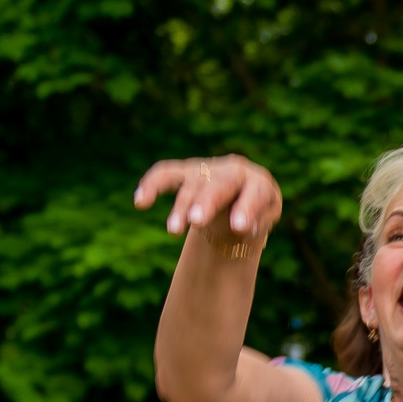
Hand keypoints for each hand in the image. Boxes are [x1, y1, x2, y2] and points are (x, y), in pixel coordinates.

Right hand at [135, 154, 283, 241]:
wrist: (240, 202)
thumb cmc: (255, 215)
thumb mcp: (262, 221)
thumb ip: (257, 224)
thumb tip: (243, 228)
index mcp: (258, 182)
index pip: (254, 193)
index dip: (247, 208)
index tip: (239, 228)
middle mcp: (232, 171)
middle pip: (219, 184)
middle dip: (206, 201)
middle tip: (196, 221)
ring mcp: (207, 170)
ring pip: (192, 184)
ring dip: (181, 206)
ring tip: (174, 231)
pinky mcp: (185, 173)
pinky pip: (166, 174)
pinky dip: (152, 184)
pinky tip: (140, 201)